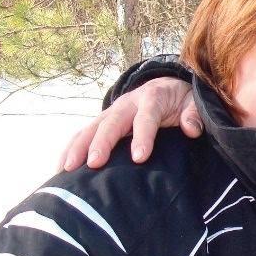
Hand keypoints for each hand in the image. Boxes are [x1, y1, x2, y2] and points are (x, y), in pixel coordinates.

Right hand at [60, 77, 199, 170]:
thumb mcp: (194, 102)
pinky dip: (71, 149)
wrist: (166, 86)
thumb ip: (194, 114)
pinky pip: (83, 134)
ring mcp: (111, 112)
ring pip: (91, 128)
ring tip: (67, 169)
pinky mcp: (102, 122)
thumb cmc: (181, 100)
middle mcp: (127, 104)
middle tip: (94, 164)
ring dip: (78, 147)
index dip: (143, 137)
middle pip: (112, 122)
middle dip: (101, 143)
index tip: (139, 158)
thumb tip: (191, 129)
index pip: (146, 118)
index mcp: (152, 98)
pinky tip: (61, 169)